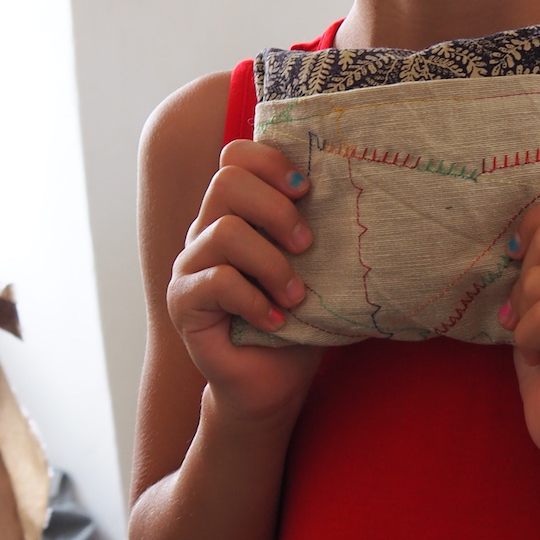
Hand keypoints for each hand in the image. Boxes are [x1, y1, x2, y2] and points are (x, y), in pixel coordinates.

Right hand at [168, 141, 321, 417]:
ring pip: (226, 232)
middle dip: (278, 211)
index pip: (236, 157)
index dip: (272, 163)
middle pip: (227, 181)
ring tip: (296, 296)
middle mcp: (205, 230)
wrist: (273, 382)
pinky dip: (256, 301)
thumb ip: (314, 226)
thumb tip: (356, 186)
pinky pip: (218, 281)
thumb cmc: (298, 320)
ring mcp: (189, 265)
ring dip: (273, 265)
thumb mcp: (314, 267)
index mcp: (235, 212)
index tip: (309, 191)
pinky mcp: (182, 302)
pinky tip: (277, 322)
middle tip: (307, 246)